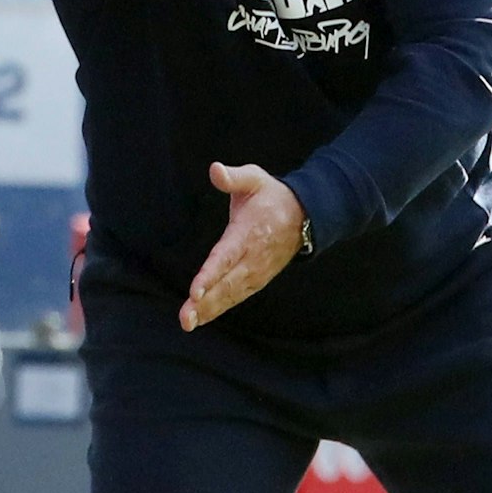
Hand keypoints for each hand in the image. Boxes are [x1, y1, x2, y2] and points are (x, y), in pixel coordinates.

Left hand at [180, 163, 304, 332]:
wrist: (306, 214)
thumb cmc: (273, 196)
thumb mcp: (255, 179)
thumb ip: (233, 177)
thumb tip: (215, 170)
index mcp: (247, 234)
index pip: (225, 257)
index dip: (210, 275)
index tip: (195, 292)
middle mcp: (252, 257)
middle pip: (226, 284)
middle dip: (205, 303)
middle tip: (185, 318)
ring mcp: (256, 271)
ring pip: (231, 294)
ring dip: (210, 310)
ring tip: (189, 322)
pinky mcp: (258, 278)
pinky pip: (237, 296)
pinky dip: (220, 308)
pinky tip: (203, 317)